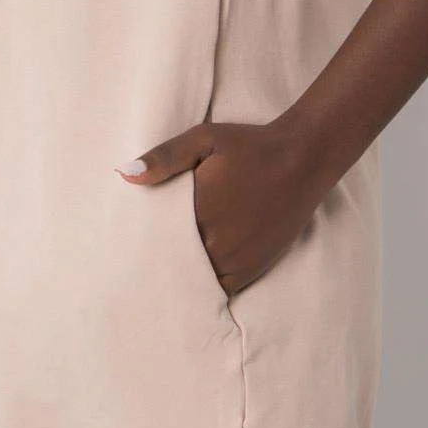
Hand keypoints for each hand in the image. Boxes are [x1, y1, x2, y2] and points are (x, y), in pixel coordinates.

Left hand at [116, 117, 327, 296]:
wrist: (303, 158)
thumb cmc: (250, 146)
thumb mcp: (204, 139)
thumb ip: (165, 158)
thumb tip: (125, 174)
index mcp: (199, 212)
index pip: (157, 241)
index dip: (140, 246)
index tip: (124, 248)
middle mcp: (217, 242)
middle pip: (174, 265)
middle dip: (157, 264)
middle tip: (133, 268)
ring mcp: (238, 259)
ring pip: (197, 281)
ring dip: (182, 278)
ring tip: (161, 277)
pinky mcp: (254, 266)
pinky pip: (222, 288)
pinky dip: (207, 286)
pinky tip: (195, 278)